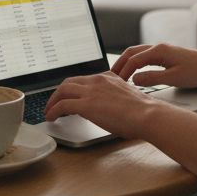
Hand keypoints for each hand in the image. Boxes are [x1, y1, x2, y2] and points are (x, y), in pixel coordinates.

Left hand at [43, 72, 163, 139]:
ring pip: (62, 91)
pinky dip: (53, 111)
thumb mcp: (125, 97)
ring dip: (52, 101)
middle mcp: (97, 80)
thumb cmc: (142, 112)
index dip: (72, 89)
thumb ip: (112, 98)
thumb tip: (104, 109)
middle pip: (68, 82)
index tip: (68, 97)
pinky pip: (62, 105)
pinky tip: (52, 118)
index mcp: (107, 77)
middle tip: (54, 104)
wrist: (147, 114)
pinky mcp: (86, 104)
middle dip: (58, 93)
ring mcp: (90, 91)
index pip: (83, 80)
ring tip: (49, 112)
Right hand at [110, 43, 196, 89]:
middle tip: (109, 77)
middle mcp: (159, 47)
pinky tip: (134, 72)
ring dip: (126, 63)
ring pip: (137, 53)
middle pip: (132, 52)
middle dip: (119, 64)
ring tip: (118, 75)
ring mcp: (162, 50)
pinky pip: (145, 56)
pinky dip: (135, 63)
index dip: (123, 72)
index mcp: (159, 51)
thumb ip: (152, 79)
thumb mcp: (174, 79)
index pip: (134, 60)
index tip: (115, 83)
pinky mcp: (166, 55)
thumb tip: (134, 80)